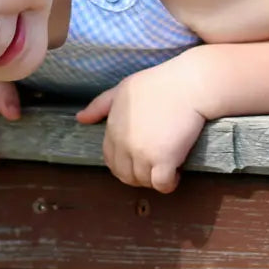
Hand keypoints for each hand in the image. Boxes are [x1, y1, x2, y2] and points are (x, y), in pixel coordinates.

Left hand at [75, 66, 204, 191]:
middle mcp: (124, 144)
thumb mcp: (122, 90)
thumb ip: (100, 105)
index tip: (138, 160)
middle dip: (138, 175)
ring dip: (154, 180)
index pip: (110, 159)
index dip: (124, 164)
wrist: (188, 85)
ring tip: (166, 169)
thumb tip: (80, 119)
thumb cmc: (158, 84)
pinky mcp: (164, 160)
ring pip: (143, 181)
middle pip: (125, 174)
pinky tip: (176, 174)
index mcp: (113, 129)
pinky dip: (168, 184)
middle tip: (154, 168)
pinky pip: (161, 184)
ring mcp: (143, 154)